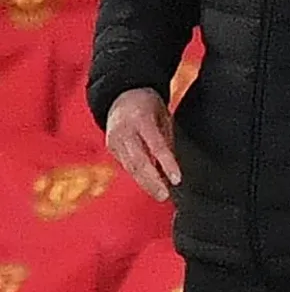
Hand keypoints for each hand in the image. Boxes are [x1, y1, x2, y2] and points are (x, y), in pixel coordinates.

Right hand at [105, 87, 179, 202]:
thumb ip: (166, 140)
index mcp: (140, 118)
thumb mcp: (162, 115)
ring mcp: (114, 140)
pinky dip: (139, 176)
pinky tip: (150, 185)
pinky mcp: (111, 148)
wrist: (119, 95)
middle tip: (164, 196)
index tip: (177, 180)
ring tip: (160, 195)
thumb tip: (171, 169)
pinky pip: (127, 165)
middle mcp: (124, 130)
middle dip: (152, 181)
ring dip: (146, 183)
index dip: (167, 164)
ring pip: (130, 167)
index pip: (156, 145)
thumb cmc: (147, 105)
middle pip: (138, 161)